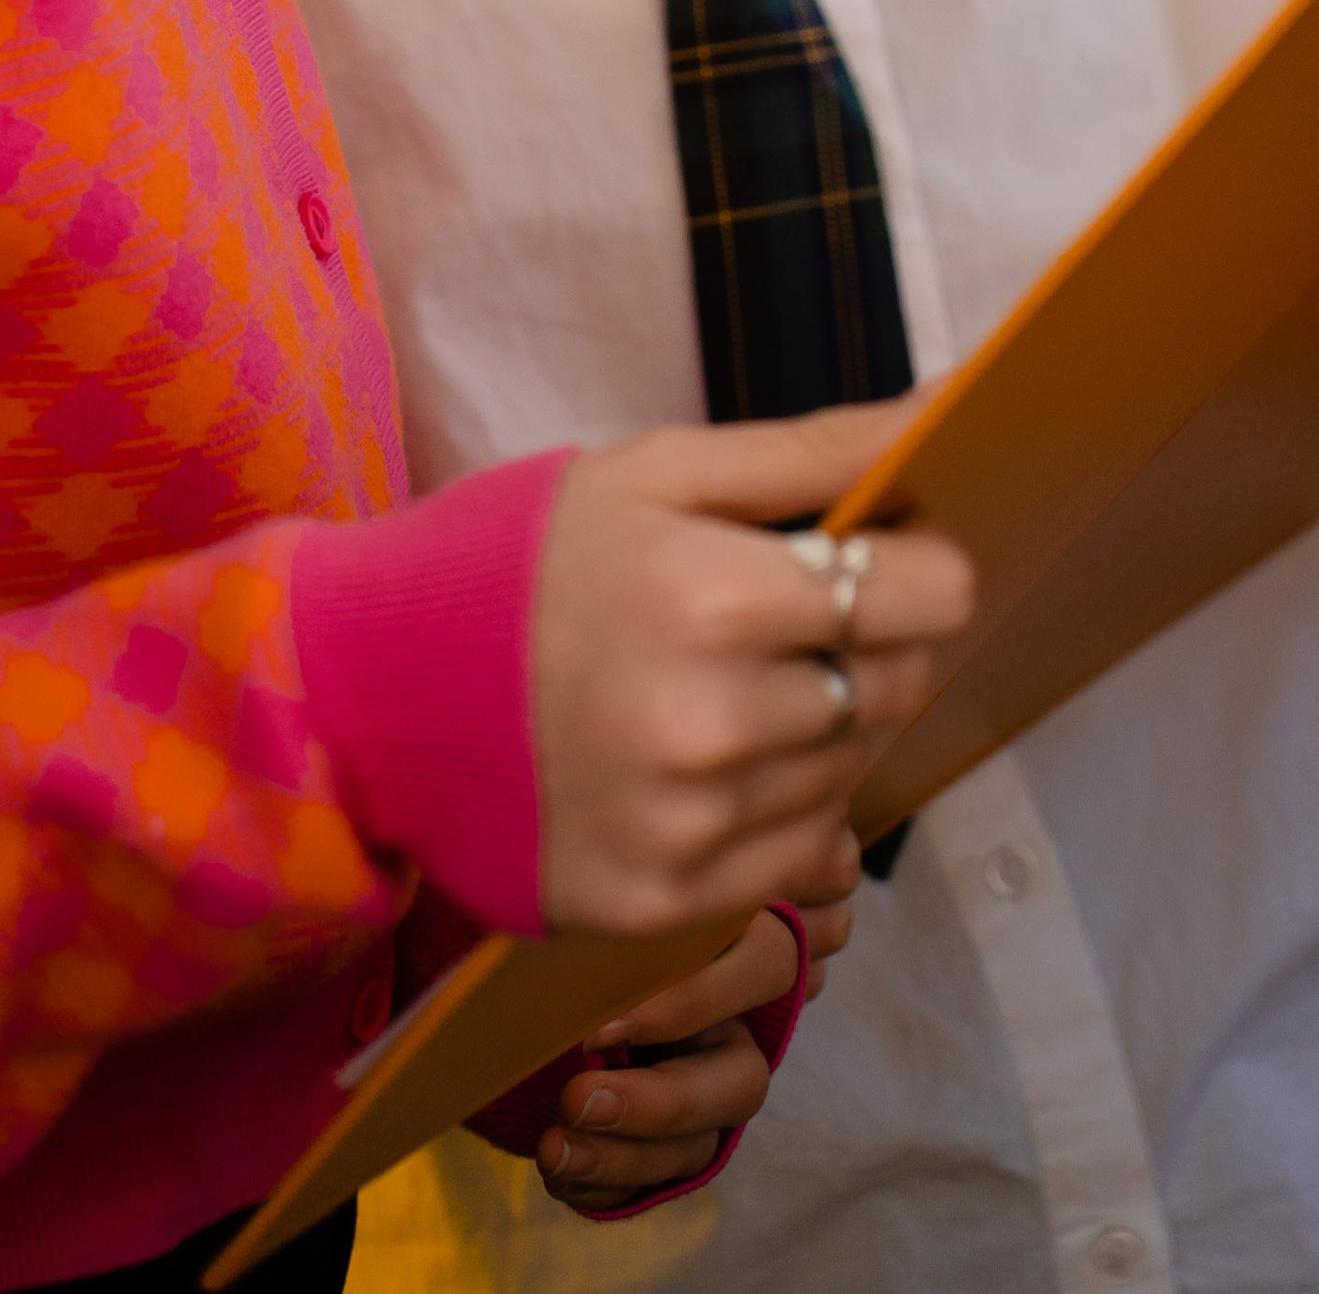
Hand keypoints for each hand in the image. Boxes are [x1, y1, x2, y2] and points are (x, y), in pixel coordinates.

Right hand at [534, 404, 972, 940]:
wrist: (372, 693)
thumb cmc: (524, 558)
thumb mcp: (660, 470)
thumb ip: (817, 451)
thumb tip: (945, 409)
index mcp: (721, 598)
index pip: (932, 594)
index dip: (919, 562)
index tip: (876, 553)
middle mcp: (718, 729)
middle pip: (902, 683)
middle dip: (869, 640)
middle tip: (784, 618)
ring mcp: (691, 833)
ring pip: (852, 768)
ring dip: (821, 724)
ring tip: (728, 685)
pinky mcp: (662, 909)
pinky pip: (796, 854)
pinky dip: (776, 804)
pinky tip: (704, 761)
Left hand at [538, 900, 821, 1211]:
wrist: (543, 991)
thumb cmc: (584, 935)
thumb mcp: (612, 917)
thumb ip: (615, 926)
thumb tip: (580, 930)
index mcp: (736, 953)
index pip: (766, 966)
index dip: (691, 1005)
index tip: (600, 1028)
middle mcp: (735, 1030)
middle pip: (743, 1081)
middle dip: (658, 1103)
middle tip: (576, 1097)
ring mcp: (708, 1097)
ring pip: (700, 1145)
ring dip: (624, 1155)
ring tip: (554, 1147)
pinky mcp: (672, 1146)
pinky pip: (656, 1184)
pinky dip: (606, 1184)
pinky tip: (559, 1171)